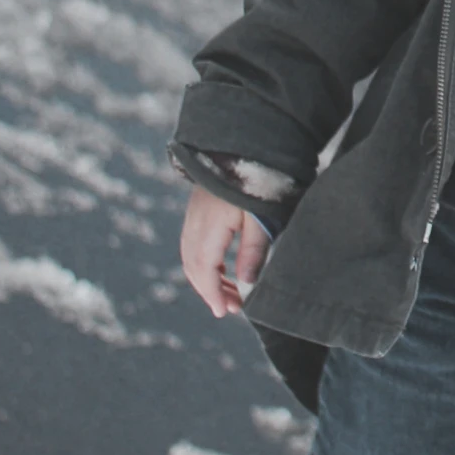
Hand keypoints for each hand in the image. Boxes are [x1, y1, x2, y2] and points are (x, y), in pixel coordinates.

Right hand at [181, 184, 270, 318]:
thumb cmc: (260, 181)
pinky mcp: (199, 206)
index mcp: (209, 226)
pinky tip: (222, 268)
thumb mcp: (262, 219)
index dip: (213, 294)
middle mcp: (195, 221)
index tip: (224, 312)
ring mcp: (194, 213)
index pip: (204, 270)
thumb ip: (253, 252)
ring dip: (208, 277)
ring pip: (192, 255)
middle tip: (231, 308)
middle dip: (210, 290)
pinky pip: (194, 242)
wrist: (247, 142)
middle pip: (194, 266)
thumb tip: (247, 285)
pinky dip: (205, 261)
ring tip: (230, 293)